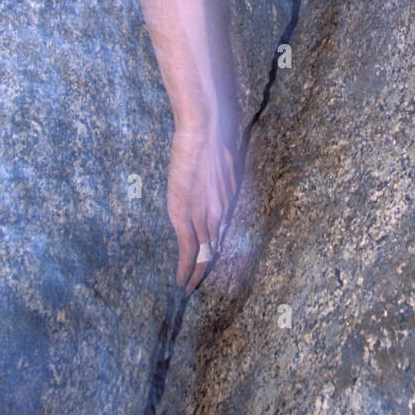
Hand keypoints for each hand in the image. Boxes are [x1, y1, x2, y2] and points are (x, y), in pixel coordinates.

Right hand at [167, 114, 241, 291]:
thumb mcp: (223, 150)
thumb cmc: (214, 129)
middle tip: (216, 285)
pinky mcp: (188, 215)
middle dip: (219, 266)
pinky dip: (187, 269)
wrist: (206, 127)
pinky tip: (183, 284)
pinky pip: (189, 250)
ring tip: (194, 287)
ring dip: (201, 271)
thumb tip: (219, 164)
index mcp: (231, 196)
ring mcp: (206, 213)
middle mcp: (223, 209)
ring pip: (207, 251)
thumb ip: (221, 165)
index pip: (228, 228)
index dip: (225, 246)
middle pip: (221, 244)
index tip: (224, 260)